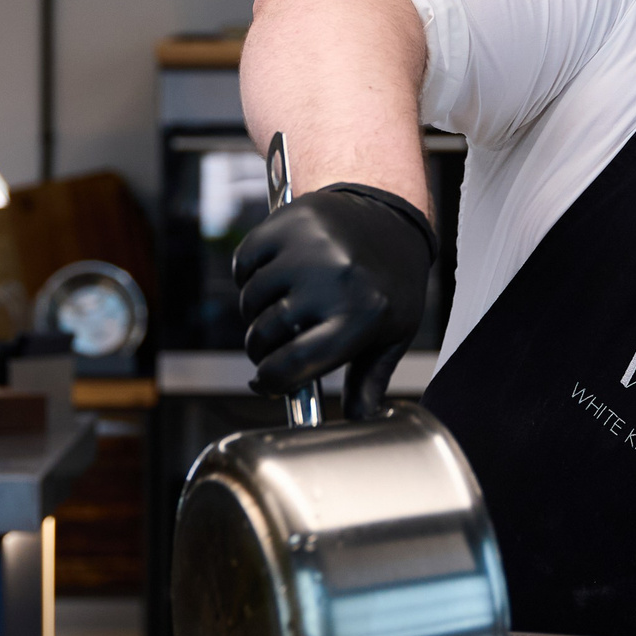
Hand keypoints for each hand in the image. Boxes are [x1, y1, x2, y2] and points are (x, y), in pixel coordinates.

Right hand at [234, 184, 434, 421]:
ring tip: (279, 306)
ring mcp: (308, 248)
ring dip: (254, 311)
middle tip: (272, 345)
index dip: (270, 383)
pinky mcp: (287, 223)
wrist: (389, 214)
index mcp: (361, 316)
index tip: (264, 384)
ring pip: (250, 300)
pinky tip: (272, 276)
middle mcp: (333, 281)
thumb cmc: (391, 282)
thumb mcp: (392, 332)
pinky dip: (248, 275)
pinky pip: (243, 263)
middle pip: (265, 335)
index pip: (294, 366)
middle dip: (261, 348)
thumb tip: (359, 421)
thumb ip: (370, 379)